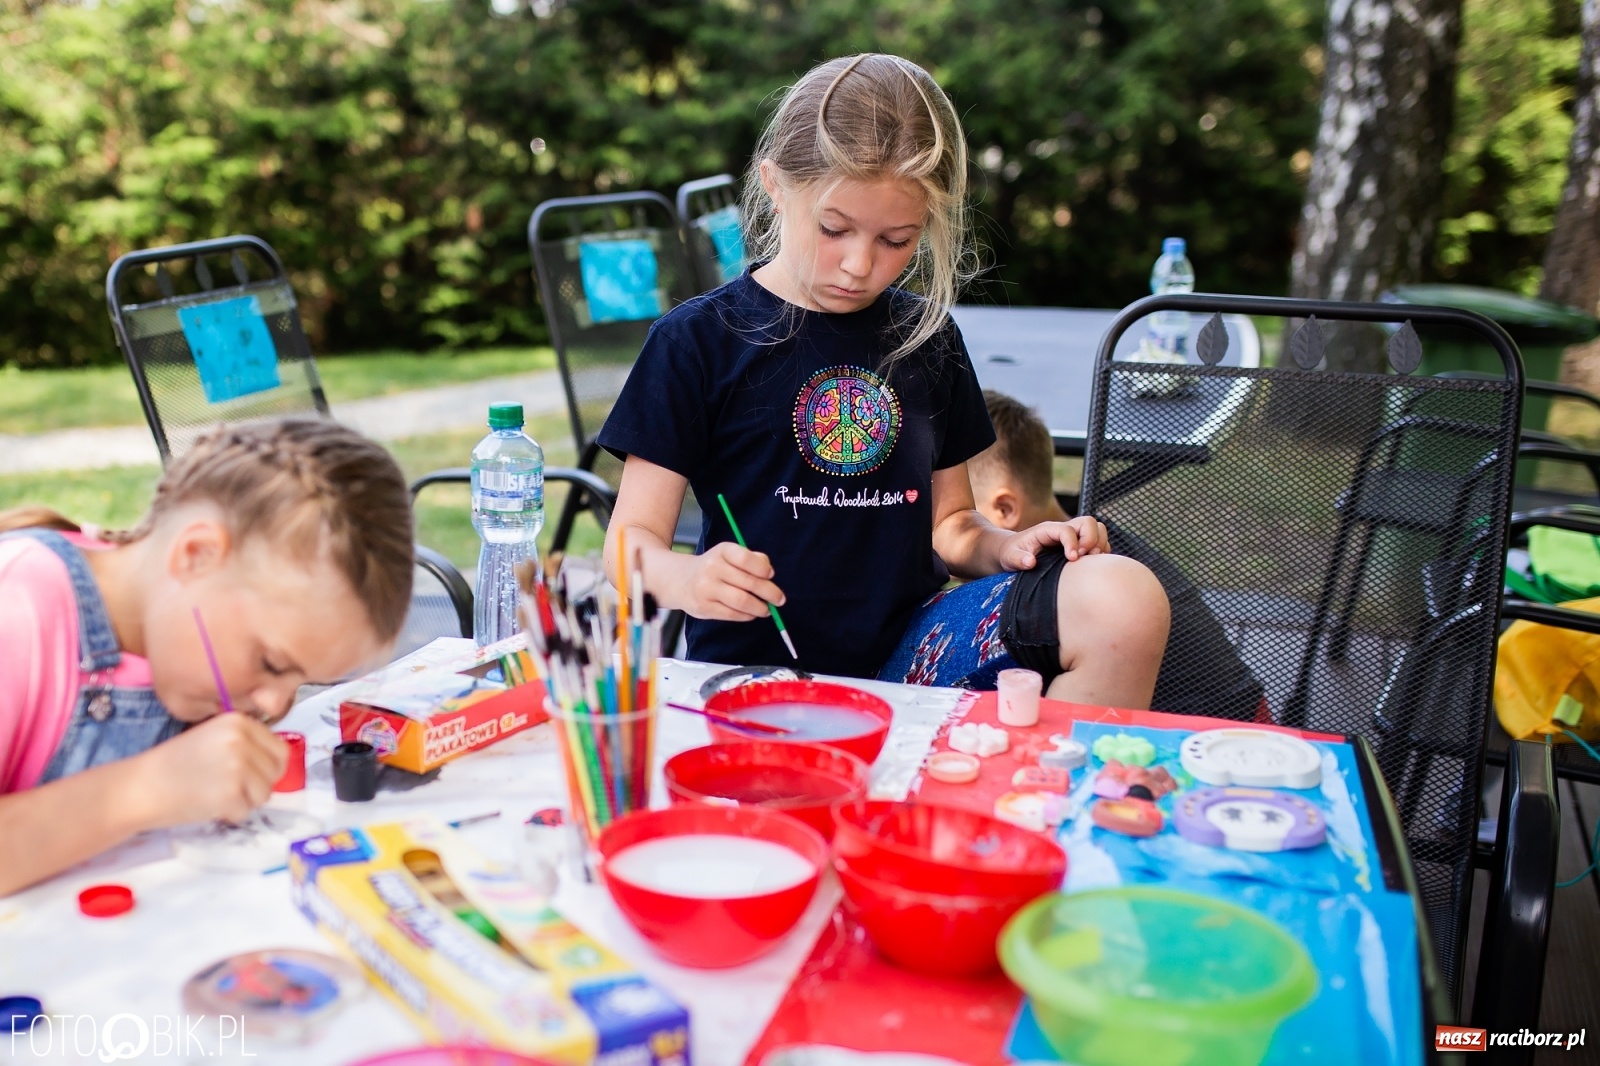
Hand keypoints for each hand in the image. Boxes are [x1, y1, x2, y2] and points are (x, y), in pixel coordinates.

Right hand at [125, 715, 287, 828]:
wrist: (141, 786)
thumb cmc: (174, 764)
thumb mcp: (213, 738)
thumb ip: (245, 743)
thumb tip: (278, 762)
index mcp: (239, 722)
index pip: (279, 750)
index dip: (266, 767)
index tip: (247, 774)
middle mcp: (241, 740)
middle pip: (276, 772)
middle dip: (257, 785)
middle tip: (226, 786)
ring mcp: (238, 766)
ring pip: (265, 794)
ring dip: (245, 801)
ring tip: (215, 793)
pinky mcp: (230, 793)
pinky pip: (247, 812)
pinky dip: (230, 814)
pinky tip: (207, 804)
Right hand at [672, 541, 786, 621]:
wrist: (680, 580)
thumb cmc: (714, 567)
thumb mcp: (729, 555)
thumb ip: (752, 559)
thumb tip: (769, 572)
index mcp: (722, 551)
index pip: (746, 558)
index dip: (763, 569)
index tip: (770, 575)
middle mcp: (712, 568)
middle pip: (748, 582)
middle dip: (769, 593)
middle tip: (780, 599)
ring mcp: (706, 589)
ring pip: (742, 601)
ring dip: (760, 607)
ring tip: (767, 609)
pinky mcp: (704, 607)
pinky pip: (732, 614)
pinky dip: (747, 615)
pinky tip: (752, 613)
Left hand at [998, 517, 1110, 569]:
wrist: (1013, 552)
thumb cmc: (1011, 553)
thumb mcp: (1009, 557)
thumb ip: (1018, 559)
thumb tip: (1030, 562)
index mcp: (1047, 530)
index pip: (1068, 529)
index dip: (1073, 542)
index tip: (1072, 558)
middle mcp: (1063, 530)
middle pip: (1089, 522)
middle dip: (1092, 539)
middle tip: (1084, 557)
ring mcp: (1073, 536)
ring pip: (1098, 529)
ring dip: (1099, 544)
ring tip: (1090, 560)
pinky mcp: (1079, 545)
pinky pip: (1099, 542)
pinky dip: (1101, 551)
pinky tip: (1091, 564)